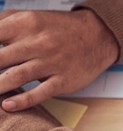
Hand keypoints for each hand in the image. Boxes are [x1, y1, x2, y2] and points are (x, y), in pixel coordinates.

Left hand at [0, 9, 117, 111]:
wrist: (97, 36)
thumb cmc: (59, 28)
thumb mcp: (29, 17)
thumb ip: (2, 22)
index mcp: (24, 24)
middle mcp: (37, 42)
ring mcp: (51, 62)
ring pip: (15, 77)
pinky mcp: (64, 80)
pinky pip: (40, 92)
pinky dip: (22, 100)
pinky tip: (7, 105)